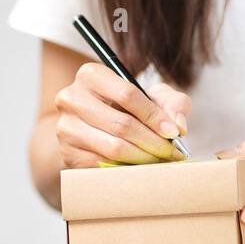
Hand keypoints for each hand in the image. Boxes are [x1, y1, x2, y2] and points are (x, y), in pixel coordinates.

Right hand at [54, 63, 190, 166]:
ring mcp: (66, 128)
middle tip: (172, 154)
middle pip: (121, 124)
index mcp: (90, 75)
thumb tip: (178, 127)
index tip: (174, 133)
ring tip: (160, 161)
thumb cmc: (130, 109)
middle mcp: (71, 99)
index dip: (154, 116)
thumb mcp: (154, 96)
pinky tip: (140, 167)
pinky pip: (103, 166)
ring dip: (143, 158)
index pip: (127, 94)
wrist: (95, 126)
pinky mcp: (67, 154)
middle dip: (152, 142)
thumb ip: (174, 103)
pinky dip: (126, 169)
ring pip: (113, 148)